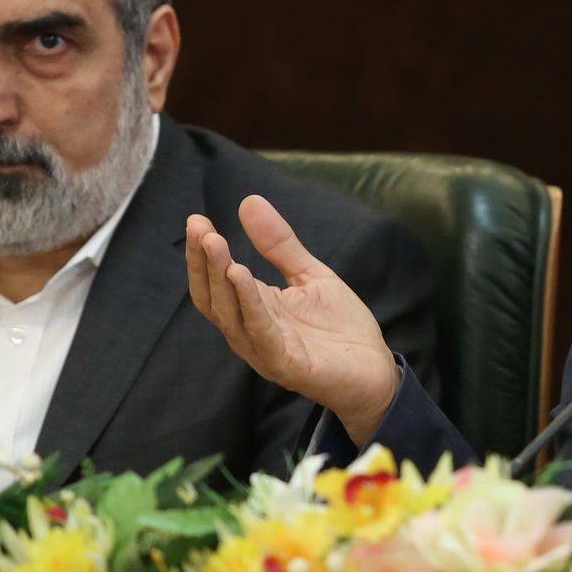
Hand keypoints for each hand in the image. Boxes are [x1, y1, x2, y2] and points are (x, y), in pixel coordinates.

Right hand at [185, 195, 400, 444]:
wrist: (375, 371)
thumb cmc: (341, 328)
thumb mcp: (310, 275)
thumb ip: (280, 244)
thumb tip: (247, 201)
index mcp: (253, 310)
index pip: (215, 281)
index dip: (203, 253)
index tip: (196, 219)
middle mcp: (250, 332)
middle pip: (213, 298)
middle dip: (203, 261)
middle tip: (199, 227)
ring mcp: (265, 350)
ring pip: (230, 314)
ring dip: (219, 278)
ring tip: (214, 243)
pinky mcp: (285, 364)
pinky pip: (260, 332)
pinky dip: (248, 303)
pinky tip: (241, 274)